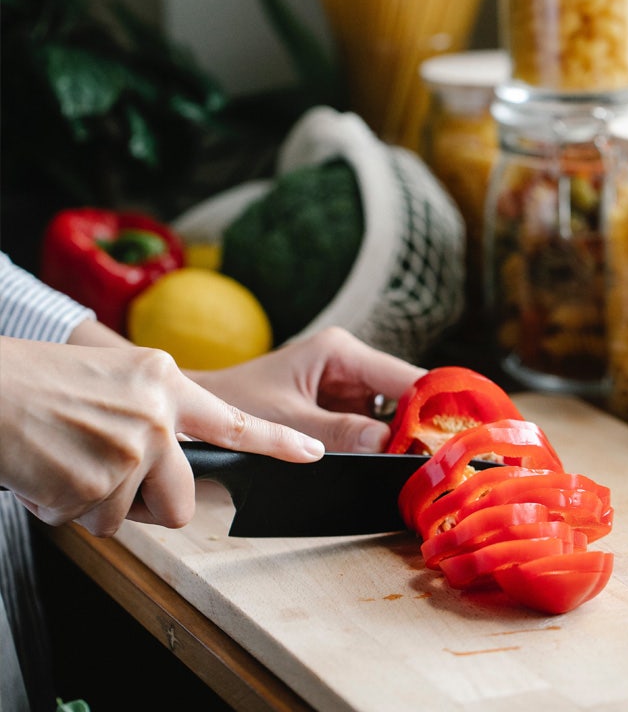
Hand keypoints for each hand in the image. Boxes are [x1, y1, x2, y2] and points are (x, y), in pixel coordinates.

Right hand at [0, 334, 322, 536]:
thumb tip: (172, 461)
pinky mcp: (99, 484)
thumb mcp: (115, 378)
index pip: (233, 419)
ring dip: (99, 503)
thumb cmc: (40, 383)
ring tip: (68, 462)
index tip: (312, 452)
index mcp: (164, 382)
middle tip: (111, 480)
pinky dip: (68, 508)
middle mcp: (157, 415)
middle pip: (183, 498)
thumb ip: (155, 413)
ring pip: (131, 516)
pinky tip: (50, 472)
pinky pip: (93, 522)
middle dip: (151, 503)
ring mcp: (131, 450)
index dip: (277, 441)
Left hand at [189, 327, 424, 452]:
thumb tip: (389, 445)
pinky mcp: (339, 407)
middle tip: (444, 462)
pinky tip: (398, 466)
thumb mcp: (287, 421)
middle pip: (405, 395)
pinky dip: (385, 446)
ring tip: (426, 468)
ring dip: (406, 439)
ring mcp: (346, 386)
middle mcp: (349, 363)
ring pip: (394, 414)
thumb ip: (338, 433)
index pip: (404, 376)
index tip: (456, 438)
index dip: (433, 406)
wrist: (198, 411)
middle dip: (423, 427)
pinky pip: (374, 426)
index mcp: (339, 352)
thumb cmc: (233, 404)